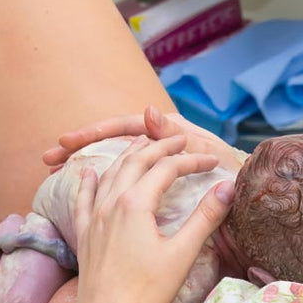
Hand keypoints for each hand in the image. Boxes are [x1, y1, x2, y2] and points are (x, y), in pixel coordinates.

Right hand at [43, 106, 243, 172]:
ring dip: (88, 159)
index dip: (98, 132)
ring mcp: (158, 163)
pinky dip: (105, 181)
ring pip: (117, 158)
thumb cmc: (233, 176)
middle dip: (83, 143)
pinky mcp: (157, 182)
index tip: (69, 141)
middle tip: (51, 153)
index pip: (127, 128)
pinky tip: (83, 185)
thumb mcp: (207, 154)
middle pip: (115, 140)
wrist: (252, 193)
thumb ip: (178, 135)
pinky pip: (125, 179)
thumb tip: (145, 109)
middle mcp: (161, 144)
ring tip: (55, 166)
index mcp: (171, 133)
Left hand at [71, 134, 233, 302]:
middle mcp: (111, 203)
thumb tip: (228, 187)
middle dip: (160, 147)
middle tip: (181, 140)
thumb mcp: (182, 253)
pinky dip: (89, 181)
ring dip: (129, 155)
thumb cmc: (148, 291)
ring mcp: (95, 218)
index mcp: (136, 204)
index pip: (167, 168)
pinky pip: (83, 198)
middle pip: (136, 162)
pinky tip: (90, 172)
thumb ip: (205, 217)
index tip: (212, 161)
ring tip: (143, 144)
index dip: (192, 160)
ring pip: (110, 174)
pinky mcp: (85, 235)